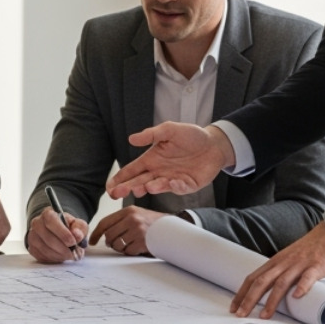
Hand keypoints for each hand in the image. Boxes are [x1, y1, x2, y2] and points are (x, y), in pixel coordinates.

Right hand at [26, 207, 89, 263]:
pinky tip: (61, 256)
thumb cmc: (68, 227)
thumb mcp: (78, 224)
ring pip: (45, 249)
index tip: (73, 242)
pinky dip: (54, 259)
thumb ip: (80, 228)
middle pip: (48, 238)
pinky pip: (42, 257)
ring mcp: (32, 236)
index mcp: (48, 214)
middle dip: (63, 248)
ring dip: (60, 255)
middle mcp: (37, 224)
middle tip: (74, 253)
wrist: (58, 233)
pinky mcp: (32, 248)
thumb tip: (77, 234)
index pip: (52, 221)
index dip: (62, 233)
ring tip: (70, 255)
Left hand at [91, 206, 171, 255]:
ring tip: (130, 243)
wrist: (172, 229)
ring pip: (117, 245)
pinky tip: (138, 246)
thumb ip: (120, 220)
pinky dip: (130, 252)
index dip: (96, 233)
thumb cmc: (152, 223)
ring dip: (121, 248)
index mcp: (128, 211)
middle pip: (109, 236)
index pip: (105, 222)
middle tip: (116, 244)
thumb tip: (103, 232)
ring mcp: (137, 231)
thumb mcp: (136, 214)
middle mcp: (132, 219)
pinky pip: (127, 251)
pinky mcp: (142, 242)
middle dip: (110, 242)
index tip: (93, 242)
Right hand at [105, 122, 233, 198]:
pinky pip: (179, 189)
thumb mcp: (170, 130)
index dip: (119, 179)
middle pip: (139, 182)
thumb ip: (151, 134)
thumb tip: (131, 139)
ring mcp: (172, 180)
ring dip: (150, 188)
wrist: (214, 144)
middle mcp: (159, 172)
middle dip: (127, 188)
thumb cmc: (191, 136)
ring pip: (156, 187)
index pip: (131, 171)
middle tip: (118, 193)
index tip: (109, 187)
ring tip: (145, 186)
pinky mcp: (186, 185)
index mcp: (152, 159)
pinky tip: (173, 182)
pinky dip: (176, 187)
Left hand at [229, 224, 324, 319]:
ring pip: (281, 282)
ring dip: (271, 300)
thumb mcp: (292, 259)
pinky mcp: (317, 266)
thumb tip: (273, 292)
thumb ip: (283, 273)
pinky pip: (308, 277)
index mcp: (277, 261)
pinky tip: (297, 296)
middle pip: (262, 281)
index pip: (254, 277)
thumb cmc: (313, 248)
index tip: (234, 307)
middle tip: (241, 314)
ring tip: (264, 315)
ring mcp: (300, 264)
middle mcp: (285, 262)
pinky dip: (302, 287)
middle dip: (249, 299)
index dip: (242, 293)